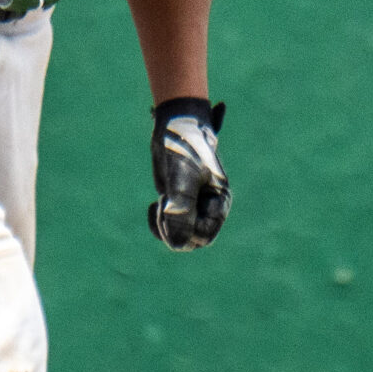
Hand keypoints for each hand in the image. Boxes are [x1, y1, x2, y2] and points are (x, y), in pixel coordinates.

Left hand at [147, 98, 229, 250]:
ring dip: (164, 226)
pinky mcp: (178, 203)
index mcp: (218, 202)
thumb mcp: (182, 179)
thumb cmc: (184, 150)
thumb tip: (177, 243)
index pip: (204, 235)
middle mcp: (208, 208)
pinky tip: (154, 205)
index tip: (168, 210)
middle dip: (173, 230)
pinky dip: (158, 221)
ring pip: (179, 235)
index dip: (185, 232)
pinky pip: (169, 226)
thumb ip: (182, 210)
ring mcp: (193, 206)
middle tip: (161, 207)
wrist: (174, 128)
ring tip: (159, 203)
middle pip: (192, 240)